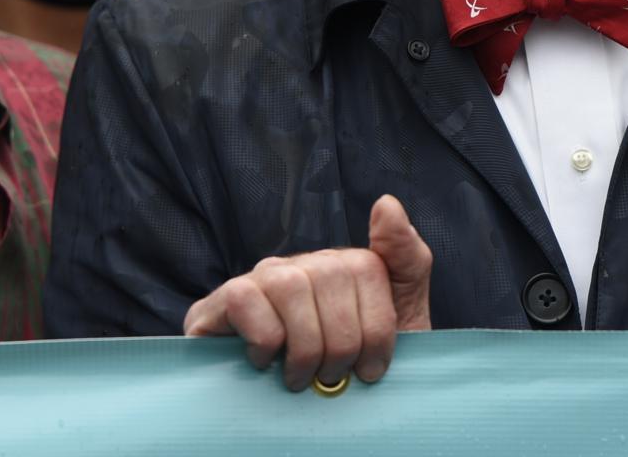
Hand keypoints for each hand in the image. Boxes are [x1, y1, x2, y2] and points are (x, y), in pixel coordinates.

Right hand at [183, 194, 433, 391]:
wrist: (311, 424)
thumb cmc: (348, 373)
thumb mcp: (398, 322)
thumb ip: (406, 259)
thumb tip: (387, 203)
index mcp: (341, 268)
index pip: (367, 269)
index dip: (377, 328)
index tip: (371, 369)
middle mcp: (300, 266)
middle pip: (331, 277)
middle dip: (342, 343)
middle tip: (334, 379)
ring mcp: (260, 281)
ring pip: (290, 285)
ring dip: (304, 344)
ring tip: (303, 377)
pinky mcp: (221, 303)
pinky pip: (245, 299)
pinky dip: (264, 338)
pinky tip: (267, 362)